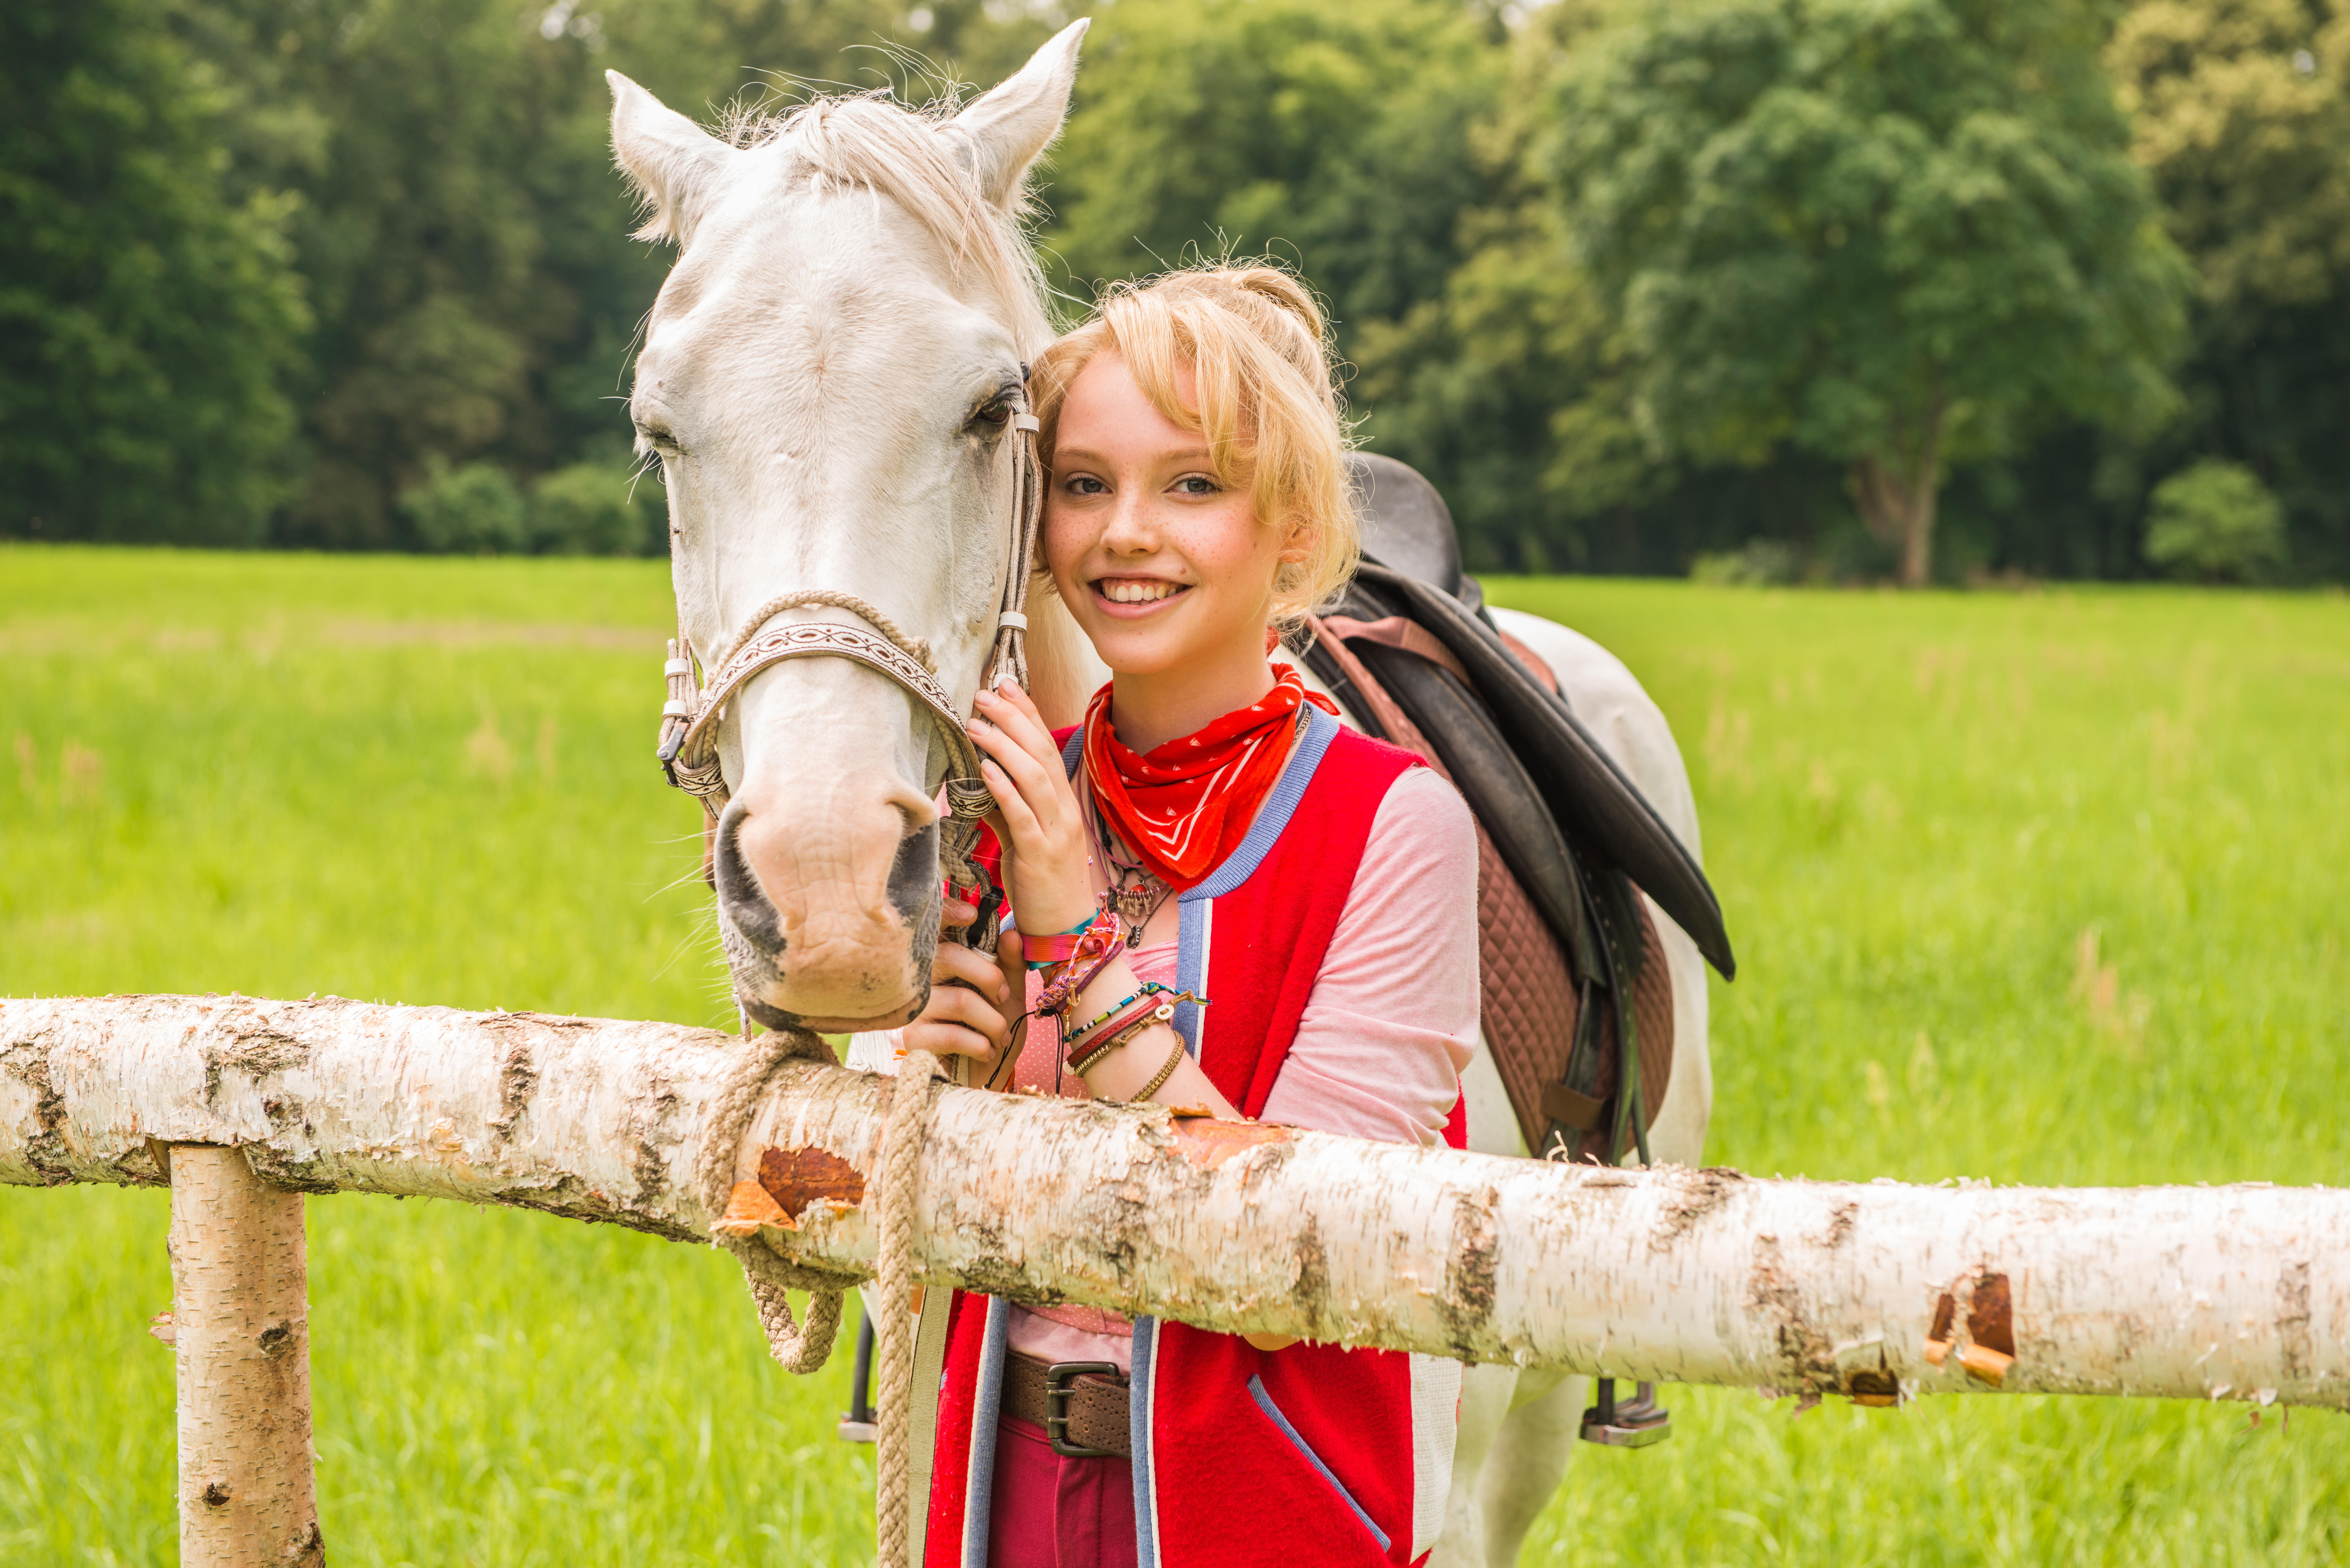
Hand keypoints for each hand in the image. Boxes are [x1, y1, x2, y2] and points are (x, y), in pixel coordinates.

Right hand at [902, 896, 1026, 1082]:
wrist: (987, 1074)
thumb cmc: (993, 1027)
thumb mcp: (1010, 993)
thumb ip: (1010, 964)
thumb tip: (1012, 934)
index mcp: (943, 960)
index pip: (936, 926)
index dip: (948, 912)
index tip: (972, 915)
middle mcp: (922, 978)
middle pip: (950, 956)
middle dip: (990, 978)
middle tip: (1003, 998)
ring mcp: (915, 1008)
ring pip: (959, 1000)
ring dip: (992, 1021)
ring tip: (1000, 1035)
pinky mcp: (913, 1038)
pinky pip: (950, 1034)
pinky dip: (979, 1044)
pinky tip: (986, 1050)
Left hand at [969, 681, 1094, 935]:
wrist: (1065, 932)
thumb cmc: (1041, 885)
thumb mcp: (1023, 839)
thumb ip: (1006, 808)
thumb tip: (980, 779)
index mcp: (1062, 804)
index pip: (1046, 747)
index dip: (1027, 713)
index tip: (1005, 685)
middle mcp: (1064, 811)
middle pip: (1041, 753)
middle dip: (1012, 718)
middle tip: (983, 694)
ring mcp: (1056, 832)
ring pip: (1034, 777)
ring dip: (1003, 746)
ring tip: (975, 724)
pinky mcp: (1041, 855)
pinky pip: (1023, 815)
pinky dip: (1004, 788)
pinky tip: (985, 769)